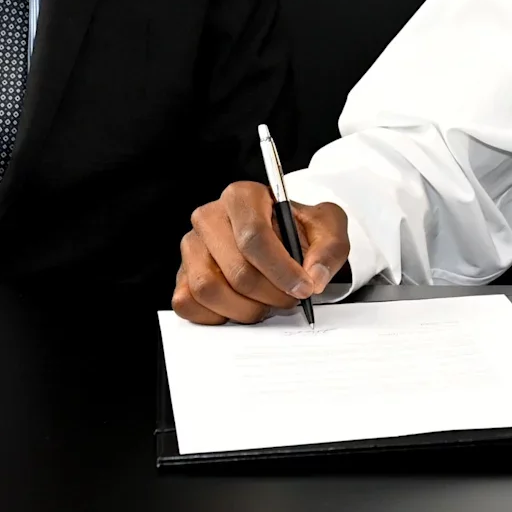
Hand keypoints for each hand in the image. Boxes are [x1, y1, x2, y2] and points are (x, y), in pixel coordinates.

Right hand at [171, 182, 350, 324]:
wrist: (283, 240)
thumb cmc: (302, 231)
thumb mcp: (329, 229)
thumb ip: (329, 250)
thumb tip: (313, 277)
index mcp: (242, 196)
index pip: (254, 236)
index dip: (281, 270)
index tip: (303, 289)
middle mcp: (209, 217)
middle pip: (236, 270)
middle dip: (270, 295)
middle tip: (290, 300)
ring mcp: (191, 247)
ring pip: (208, 289)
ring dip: (245, 309)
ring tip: (267, 305)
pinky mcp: (181, 274)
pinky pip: (187, 304)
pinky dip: (217, 315)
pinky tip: (241, 308)